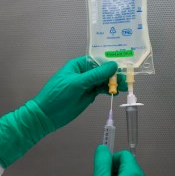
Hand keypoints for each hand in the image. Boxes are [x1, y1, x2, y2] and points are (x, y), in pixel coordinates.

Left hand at [0, 58, 125, 168]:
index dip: (110, 61)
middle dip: (114, 74)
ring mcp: (86, 85)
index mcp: (78, 65)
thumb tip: (113, 65)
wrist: (47, 115)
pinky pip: (100, 90)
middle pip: (102, 70)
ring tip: (124, 86)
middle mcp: (83, 73)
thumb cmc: (58, 95)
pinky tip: (116, 92)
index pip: (97, 60)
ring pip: (103, 81)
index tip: (123, 64)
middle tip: (127, 78)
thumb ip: (96, 75)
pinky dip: (108, 90)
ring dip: (113, 83)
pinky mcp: (88, 95)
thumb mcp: (77, 83)